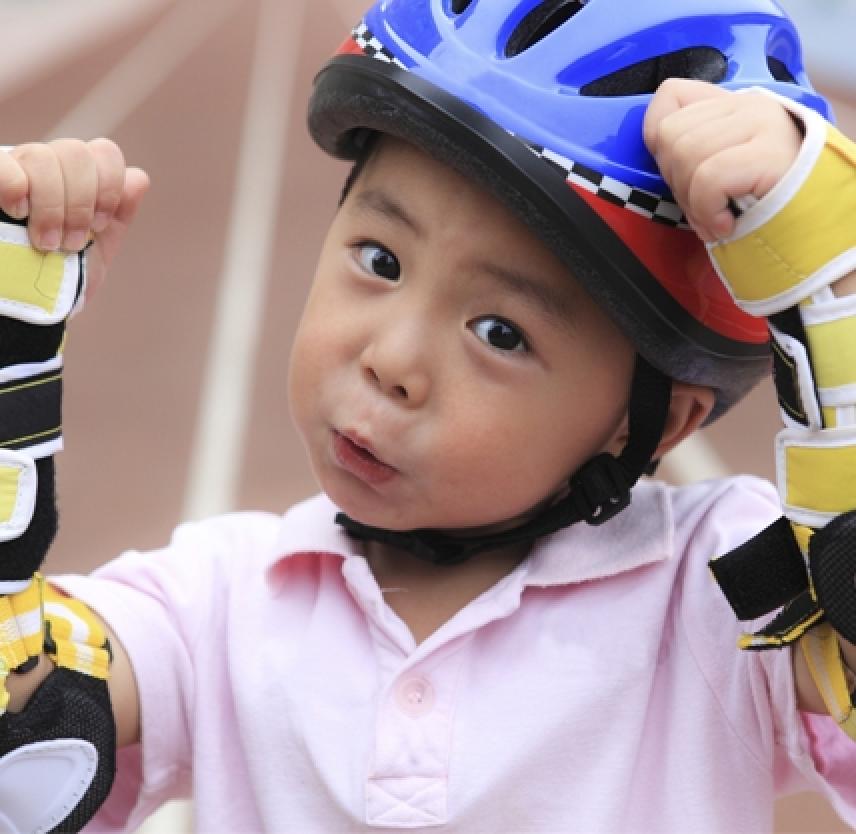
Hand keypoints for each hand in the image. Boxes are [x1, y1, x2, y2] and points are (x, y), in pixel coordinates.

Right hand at [0, 139, 148, 299]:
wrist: (25, 305)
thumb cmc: (61, 275)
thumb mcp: (97, 249)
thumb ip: (119, 215)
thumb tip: (139, 178)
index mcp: (78, 177)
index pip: (104, 152)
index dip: (109, 188)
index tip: (99, 226)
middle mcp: (47, 165)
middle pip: (76, 151)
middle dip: (80, 203)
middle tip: (71, 242)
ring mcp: (16, 170)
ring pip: (42, 155)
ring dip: (51, 205)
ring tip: (46, 243)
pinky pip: (4, 165)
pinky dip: (15, 186)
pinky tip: (18, 212)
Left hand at [643, 79, 802, 241]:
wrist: (809, 224)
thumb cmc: (759, 202)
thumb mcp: (718, 169)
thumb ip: (690, 151)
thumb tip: (657, 150)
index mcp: (731, 104)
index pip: (670, 96)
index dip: (658, 141)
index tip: (677, 172)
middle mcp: (748, 105)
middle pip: (670, 134)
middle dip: (675, 181)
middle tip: (702, 205)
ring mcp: (762, 124)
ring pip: (685, 155)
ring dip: (692, 202)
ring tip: (715, 217)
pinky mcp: (769, 153)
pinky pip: (708, 179)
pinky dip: (708, 210)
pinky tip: (726, 222)